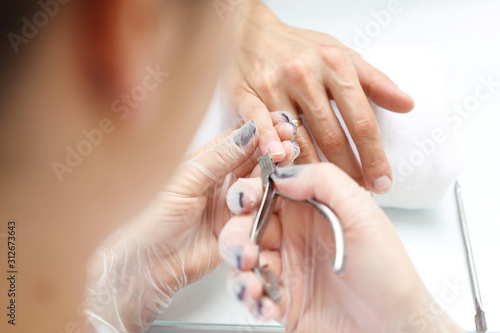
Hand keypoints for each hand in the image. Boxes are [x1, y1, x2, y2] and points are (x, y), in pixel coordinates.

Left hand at [83, 119, 299, 332]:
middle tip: (289, 142)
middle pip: (254, 159)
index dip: (259, 129)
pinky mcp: (239, 226)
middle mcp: (220, 179)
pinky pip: (261, 212)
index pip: (237, 138)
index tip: (279, 123)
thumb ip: (220, 157)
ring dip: (275, 173)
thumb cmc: (149, 219)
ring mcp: (231, 203)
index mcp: (204, 160)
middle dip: (272, 149)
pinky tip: (283, 191)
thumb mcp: (186, 180)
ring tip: (289, 162)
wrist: (146, 265)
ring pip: (261, 183)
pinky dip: (273, 201)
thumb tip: (249, 131)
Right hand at [219, 163, 461, 332]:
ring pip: (241, 260)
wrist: (395, 327)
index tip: (244, 199)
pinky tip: (267, 304)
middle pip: (245, 225)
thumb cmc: (388, 273)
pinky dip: (252, 299)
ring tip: (252, 284)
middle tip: (245, 251)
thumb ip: (324, 182)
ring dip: (239, 271)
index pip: (267, 190)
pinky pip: (251, 294)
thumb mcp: (363, 215)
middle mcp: (293, 235)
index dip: (249, 191)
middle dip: (236, 236)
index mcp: (309, 209)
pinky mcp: (280, 299)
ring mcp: (285, 268)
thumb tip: (281, 173)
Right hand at [223, 1, 413, 193]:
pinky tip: (280, 162)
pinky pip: (260, 126)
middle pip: (332, 135)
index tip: (383, 179)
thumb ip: (374, 82)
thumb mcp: (341, 55)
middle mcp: (304, 74)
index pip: (361, 119)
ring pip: (298, 138)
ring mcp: (274, 85)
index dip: (374, 154)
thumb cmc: (298, 48)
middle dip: (350, 169)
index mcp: (334, 63)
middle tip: (361, 191)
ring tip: (330, 189)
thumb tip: (407, 104)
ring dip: (316, 170)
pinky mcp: (246, 95)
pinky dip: (269, 145)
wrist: (248, 33)